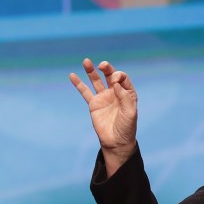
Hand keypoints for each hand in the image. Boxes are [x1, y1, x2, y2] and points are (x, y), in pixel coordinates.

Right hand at [69, 58, 137, 174]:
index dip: (118, 76)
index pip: (122, 78)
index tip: (115, 82)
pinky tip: (72, 75)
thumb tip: (115, 82)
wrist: (116, 142)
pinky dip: (78, 84)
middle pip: (110, 75)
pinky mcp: (94, 104)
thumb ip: (124, 96)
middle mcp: (115, 93)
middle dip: (107, 68)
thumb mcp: (130, 112)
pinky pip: (85, 92)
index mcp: (127, 93)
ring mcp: (103, 97)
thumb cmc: (127, 127)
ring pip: (96, 80)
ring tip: (86, 61)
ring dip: (91, 71)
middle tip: (102, 65)